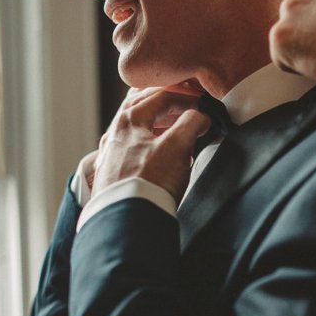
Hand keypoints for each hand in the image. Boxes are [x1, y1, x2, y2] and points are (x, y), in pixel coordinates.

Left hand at [91, 89, 210, 203]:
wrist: (127, 220)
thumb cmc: (149, 182)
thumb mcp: (178, 146)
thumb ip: (191, 124)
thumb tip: (200, 117)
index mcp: (129, 120)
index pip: (160, 95)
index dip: (186, 97)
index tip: (203, 104)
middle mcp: (116, 134)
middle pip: (141, 105)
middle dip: (165, 102)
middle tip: (185, 104)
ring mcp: (112, 154)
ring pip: (135, 127)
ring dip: (157, 121)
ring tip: (175, 126)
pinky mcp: (114, 173)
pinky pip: (131, 146)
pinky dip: (148, 141)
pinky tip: (156, 151)